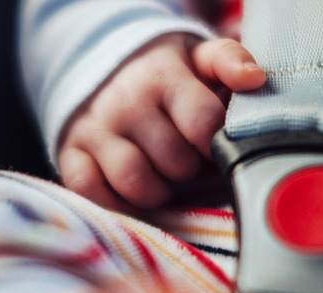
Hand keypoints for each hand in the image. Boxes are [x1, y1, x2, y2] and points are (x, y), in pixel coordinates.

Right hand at [57, 33, 265, 212]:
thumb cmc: (162, 77)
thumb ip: (228, 61)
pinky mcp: (69, 154)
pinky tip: (131, 196)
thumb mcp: (196, 57)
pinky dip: (116, 204)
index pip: (203, 122)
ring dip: (157, 192)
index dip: (216, 143)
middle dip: (187, 169)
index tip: (212, 144)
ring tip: (160, 180)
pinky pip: (91, 192)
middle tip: (184, 161)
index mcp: (162, 76)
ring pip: (135, 181)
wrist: (100, 72)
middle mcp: (125, 102)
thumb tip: (253, 78)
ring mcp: (94, 130)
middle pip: (174, 161)